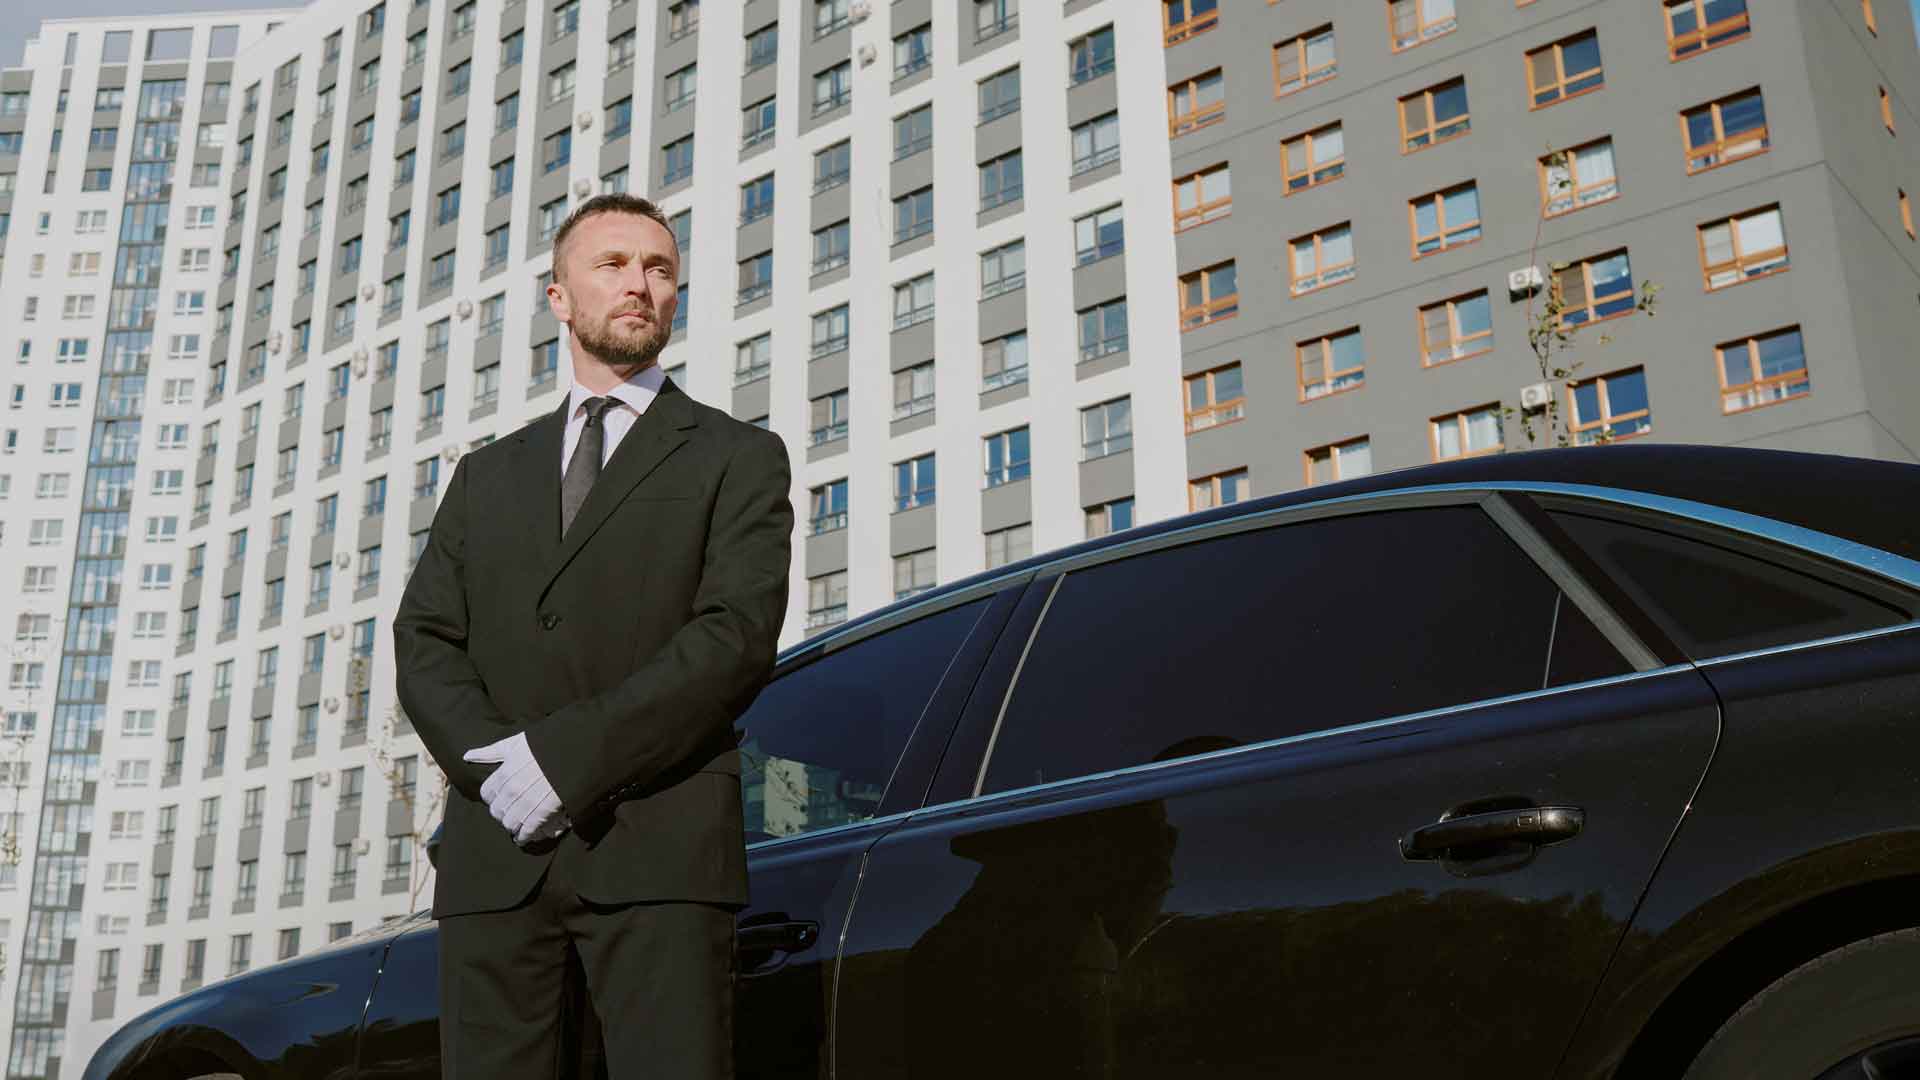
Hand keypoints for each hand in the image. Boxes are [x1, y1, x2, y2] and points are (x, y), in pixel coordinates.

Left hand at [463, 732, 570, 846]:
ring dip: (513, 825)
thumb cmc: (546, 745)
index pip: (487, 794)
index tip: (500, 797)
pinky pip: (527, 831)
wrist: (574, 750)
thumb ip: (490, 752)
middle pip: (497, 811)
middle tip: (510, 812)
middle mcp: (512, 790)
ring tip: (518, 825)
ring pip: (510, 823)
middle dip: (502, 813)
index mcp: (504, 773)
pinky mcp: (543, 812)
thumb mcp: (516, 744)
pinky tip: (524, 837)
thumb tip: (467, 756)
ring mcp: (527, 802)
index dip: (493, 797)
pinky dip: (525, 836)